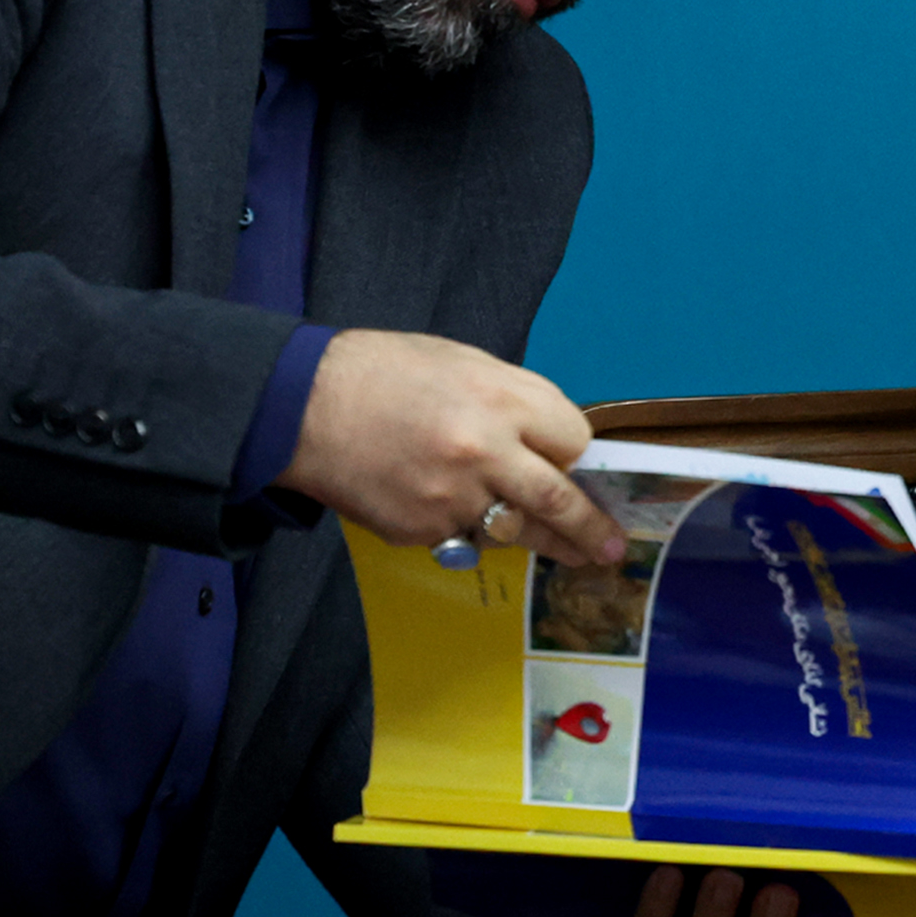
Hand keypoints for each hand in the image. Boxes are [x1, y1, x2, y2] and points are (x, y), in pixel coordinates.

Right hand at [276, 328, 626, 567]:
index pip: (573, 440)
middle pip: (561, 500)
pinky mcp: (424, 530)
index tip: (575, 464)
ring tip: (569, 554)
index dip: (574, 453)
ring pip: (516, 531)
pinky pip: (464, 538)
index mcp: (501, 398)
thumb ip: (511, 402)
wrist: (303, 406)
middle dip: (591, 529)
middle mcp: (486, 451)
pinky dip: (467, 529)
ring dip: (541, 541)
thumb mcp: (460, 362)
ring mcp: (455, 498)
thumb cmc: (382, 373)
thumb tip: (548, 441)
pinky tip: (455, 512)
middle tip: (612, 548)